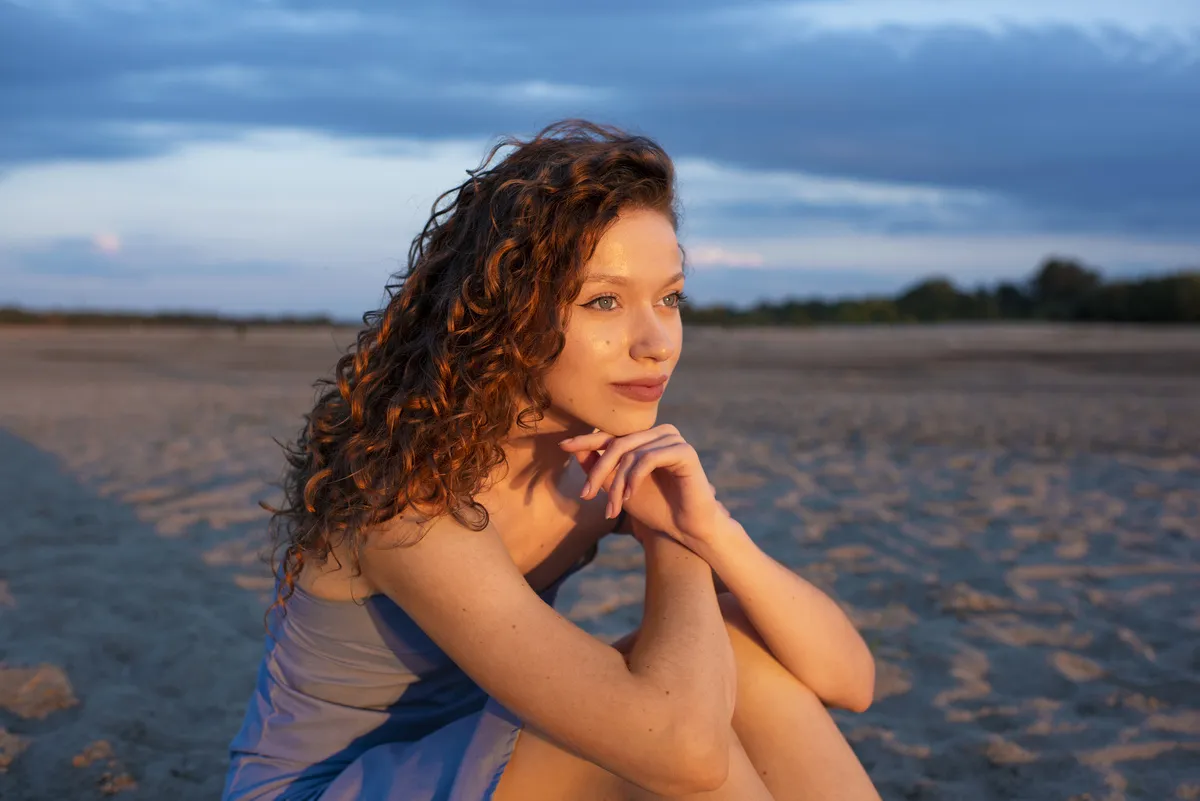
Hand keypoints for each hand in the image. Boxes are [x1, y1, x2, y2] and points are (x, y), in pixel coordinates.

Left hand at [559, 424, 730, 551]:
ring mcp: (673, 439)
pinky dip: (634, 478)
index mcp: (647, 437)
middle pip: (617, 444)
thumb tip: (574, 447)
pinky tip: (629, 496)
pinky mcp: (684, 451)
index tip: (563, 445)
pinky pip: (648, 458)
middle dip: (598, 471)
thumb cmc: (656, 508)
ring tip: (613, 508)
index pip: (612, 435)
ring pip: (630, 453)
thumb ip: (601, 468)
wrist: (687, 529)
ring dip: (616, 483)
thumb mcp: (620, 488)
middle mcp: (660, 432)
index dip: (586, 440)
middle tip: (586, 495)